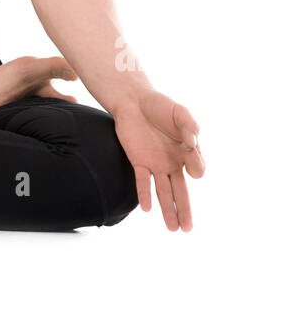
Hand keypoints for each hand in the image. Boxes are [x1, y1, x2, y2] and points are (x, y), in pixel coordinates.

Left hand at [112, 88, 204, 231]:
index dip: (196, 163)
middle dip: (185, 210)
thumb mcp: (179, 112)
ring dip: (167, 210)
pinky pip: (142, 181)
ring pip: (163, 192)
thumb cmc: (160, 105)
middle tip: (188, 229)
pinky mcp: (138, 161)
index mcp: (186, 152)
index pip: (197, 168)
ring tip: (173, 229)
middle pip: (181, 191)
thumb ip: (189, 125)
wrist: (133, 100)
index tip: (190, 146)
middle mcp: (172, 162)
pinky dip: (145, 194)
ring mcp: (155, 164)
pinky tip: (147, 209)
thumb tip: (193, 141)